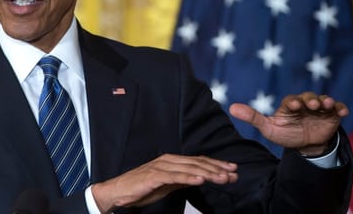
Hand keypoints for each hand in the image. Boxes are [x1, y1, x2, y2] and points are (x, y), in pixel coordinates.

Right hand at [91, 154, 236, 212]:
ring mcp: (161, 167)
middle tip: (234, 174)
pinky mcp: (154, 176)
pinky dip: (189, 178)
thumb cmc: (141, 188)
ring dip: (208, 173)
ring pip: (189, 169)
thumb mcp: (167, 184)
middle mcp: (169, 161)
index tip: (233, 169)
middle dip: (217, 169)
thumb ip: (182, 179)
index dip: (217, 165)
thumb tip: (199, 178)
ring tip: (222, 178)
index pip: (199, 162)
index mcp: (173, 161)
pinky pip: (175, 177)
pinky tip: (201, 181)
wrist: (118, 192)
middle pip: (198, 163)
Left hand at [229, 92, 348, 155]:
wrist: (305, 146)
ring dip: (326, 101)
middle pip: (308, 97)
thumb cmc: (285, 134)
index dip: (292, 102)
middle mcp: (305, 103)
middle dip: (311, 99)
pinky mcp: (332, 115)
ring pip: (324, 100)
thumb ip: (253, 117)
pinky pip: (338, 108)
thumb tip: (231, 108)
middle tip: (312, 104)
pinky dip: (341, 108)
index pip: (291, 100)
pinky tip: (343, 112)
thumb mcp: (269, 128)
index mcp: (289, 105)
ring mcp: (319, 108)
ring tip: (327, 104)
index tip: (293, 105)